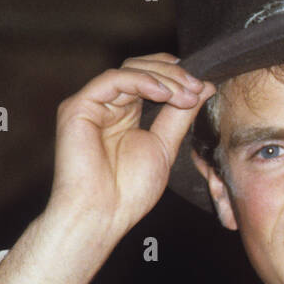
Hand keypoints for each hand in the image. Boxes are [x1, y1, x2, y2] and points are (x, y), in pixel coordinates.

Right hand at [48, 53, 215, 240]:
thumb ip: (180, 115)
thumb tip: (204, 87)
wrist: (101, 214)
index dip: (174, 76)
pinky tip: (164, 93)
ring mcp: (91, 104)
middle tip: (197, 87)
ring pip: (129, 69)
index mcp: (125, 114)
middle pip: (140, 69)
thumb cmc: (129, 191)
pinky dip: (141, 81)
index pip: (149, 80)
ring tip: (186, 94)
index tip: (201, 85)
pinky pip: (113, 80)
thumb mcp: (164, 146)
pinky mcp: (78, 106)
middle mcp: (106, 105)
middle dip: (173, 74)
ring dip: (163, 78)